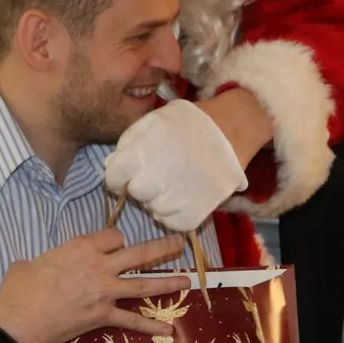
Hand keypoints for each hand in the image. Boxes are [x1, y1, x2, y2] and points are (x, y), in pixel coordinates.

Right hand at [0, 228, 189, 342]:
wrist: (19, 322)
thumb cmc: (18, 289)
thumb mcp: (27, 264)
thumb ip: (41, 262)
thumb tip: (31, 267)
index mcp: (81, 247)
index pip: (113, 236)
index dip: (115, 241)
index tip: (114, 246)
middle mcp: (99, 266)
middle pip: (138, 253)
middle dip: (162, 248)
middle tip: (179, 244)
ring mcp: (105, 292)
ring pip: (144, 284)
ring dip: (168, 282)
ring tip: (187, 280)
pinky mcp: (103, 316)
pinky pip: (132, 321)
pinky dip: (151, 327)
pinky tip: (168, 331)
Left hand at [103, 99, 248, 231]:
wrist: (232, 129)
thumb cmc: (190, 122)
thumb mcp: (154, 120)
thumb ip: (128, 142)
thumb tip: (111, 166)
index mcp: (142, 153)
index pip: (114, 177)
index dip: (119, 176)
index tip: (128, 173)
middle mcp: (156, 178)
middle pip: (136, 193)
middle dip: (142, 185)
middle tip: (157, 174)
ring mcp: (176, 198)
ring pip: (154, 210)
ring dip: (159, 199)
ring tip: (174, 182)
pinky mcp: (196, 212)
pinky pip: (174, 222)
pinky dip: (175, 213)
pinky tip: (183, 196)